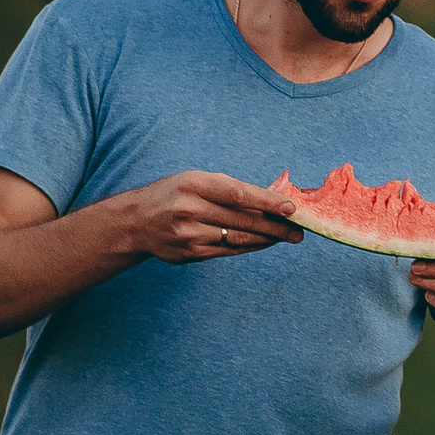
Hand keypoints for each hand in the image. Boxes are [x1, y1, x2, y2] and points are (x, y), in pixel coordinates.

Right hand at [125, 170, 303, 264]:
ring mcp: (188, 235)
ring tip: (287, 237)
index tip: (291, 208)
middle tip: (298, 231)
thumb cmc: (175, 194)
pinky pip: (227, 251)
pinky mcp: (189, 254)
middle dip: (275, 226)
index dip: (268, 202)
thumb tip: (273, 199)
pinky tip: (263, 243)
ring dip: (266, 239)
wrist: (135, 221)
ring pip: (238, 239)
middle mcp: (189, 210)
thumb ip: (231, 188)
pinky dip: (249, 247)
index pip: (238, 194)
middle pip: (242, 221)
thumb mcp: (196, 180)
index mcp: (193, 185)